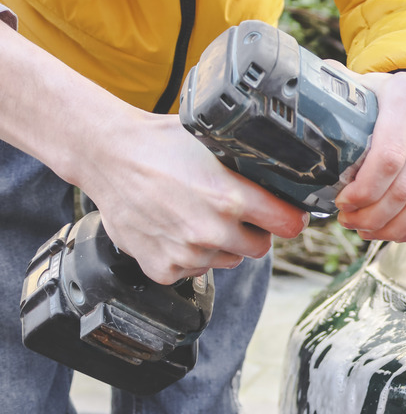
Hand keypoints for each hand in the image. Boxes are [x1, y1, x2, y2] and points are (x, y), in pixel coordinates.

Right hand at [0, 24, 307, 284]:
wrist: (108, 156)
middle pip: (260, 247)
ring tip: (197, 216)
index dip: (289, 218)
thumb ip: (249, 166)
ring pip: (227, 259)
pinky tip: (175, 229)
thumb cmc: (159, 144)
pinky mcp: (164, 269)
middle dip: (254, 231)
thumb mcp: (214, 144)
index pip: (288, 224)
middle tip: (233, 212)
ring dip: (221, 244)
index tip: (287, 215)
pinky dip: (189, 255)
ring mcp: (187, 254)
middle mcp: (212, 231)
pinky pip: (194, 270)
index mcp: (230, 197)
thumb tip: (284, 174)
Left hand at [329, 62, 405, 241]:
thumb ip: (329, 97)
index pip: (388, 159)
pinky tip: (396, 232)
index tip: (342, 203)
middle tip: (350, 223)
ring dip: (393, 228)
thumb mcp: (356, 93)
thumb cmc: (381, 102)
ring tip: (369, 230)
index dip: (363, 192)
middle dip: (372, 216)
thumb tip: (293, 103)